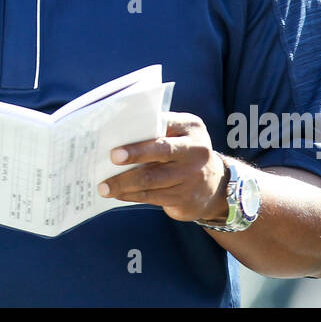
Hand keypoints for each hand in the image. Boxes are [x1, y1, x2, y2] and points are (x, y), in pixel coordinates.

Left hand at [98, 113, 228, 222]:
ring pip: (151, 179)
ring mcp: (192, 176)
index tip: (122, 137)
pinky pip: (152, 196)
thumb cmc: (184, 153)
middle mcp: (195, 150)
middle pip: (160, 151)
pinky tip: (117, 194)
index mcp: (191, 128)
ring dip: (124, 182)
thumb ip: (158, 131)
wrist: (216, 187)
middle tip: (112, 157)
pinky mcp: (185, 198)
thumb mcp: (181, 136)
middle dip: (134, 154)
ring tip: (104, 186)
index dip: (144, 129)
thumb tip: (117, 135)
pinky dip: (131, 195)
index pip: (165, 123)